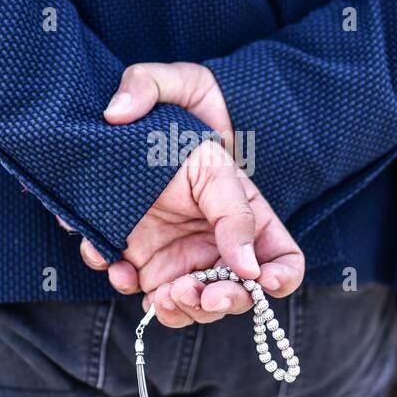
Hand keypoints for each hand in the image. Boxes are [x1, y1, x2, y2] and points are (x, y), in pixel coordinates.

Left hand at [79, 63, 304, 327]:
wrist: (114, 116)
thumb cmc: (164, 98)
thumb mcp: (183, 88)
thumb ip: (214, 137)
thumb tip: (190, 165)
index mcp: (243, 208)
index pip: (282, 257)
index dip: (282, 278)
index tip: (261, 281)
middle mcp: (215, 240)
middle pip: (237, 294)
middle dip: (221, 303)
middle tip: (199, 294)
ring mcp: (177, 253)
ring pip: (191, 303)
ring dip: (180, 308)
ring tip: (161, 295)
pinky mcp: (138, 256)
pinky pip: (141, 290)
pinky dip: (130, 287)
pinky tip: (114, 265)